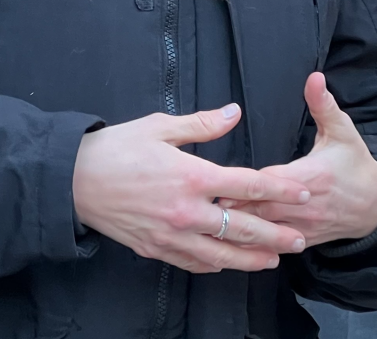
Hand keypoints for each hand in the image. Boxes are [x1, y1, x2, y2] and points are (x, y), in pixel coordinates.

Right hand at [72, 104, 311, 273]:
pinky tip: (228, 263)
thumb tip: (235, 112)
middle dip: (275, 235)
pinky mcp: (154, 249)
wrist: (72, 181)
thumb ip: (202, 124)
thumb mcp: (160, 128)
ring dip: (250, 259)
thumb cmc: (116, 149)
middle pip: (242, 229)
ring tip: (273, 260)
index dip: (280, 190)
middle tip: (300, 240)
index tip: (304, 194)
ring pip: (220, 254)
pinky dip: (214, 264)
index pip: (247, 185)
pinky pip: (192, 262)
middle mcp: (186, 211)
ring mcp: (170, 235)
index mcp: (192, 176)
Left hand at [224, 73, 376, 247]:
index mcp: (311, 176)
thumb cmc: (355, 164)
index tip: (216, 183)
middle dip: (231, 209)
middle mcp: (305, 205)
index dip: (243, 184)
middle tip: (200, 205)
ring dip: (237, 230)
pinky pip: (273, 248)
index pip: (268, 182)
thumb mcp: (343, 131)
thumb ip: (323, 105)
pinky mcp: (303, 241)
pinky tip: (228, 246)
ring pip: (263, 233)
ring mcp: (303, 227)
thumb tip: (314, 77)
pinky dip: (251, 247)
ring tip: (208, 226)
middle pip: (259, 210)